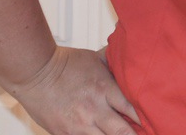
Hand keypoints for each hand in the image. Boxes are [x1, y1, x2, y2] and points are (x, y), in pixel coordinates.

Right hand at [9, 46, 140, 134]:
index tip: (150, 123)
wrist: (34, 72)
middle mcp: (94, 109)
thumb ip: (113, 66)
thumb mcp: (94, 59)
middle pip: (122, 132)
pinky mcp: (64, 133)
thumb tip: (129, 58)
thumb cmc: (64, 63)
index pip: (131, 109)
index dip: (143, 119)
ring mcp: (78, 125)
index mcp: (104, 89)